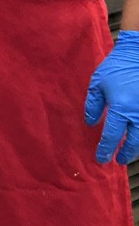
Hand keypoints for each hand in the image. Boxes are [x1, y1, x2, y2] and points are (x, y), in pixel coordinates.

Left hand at [84, 31, 138, 163]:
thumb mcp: (97, 83)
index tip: (102, 158)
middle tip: (120, 159)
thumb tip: (91, 124)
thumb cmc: (117, 66)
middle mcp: (138, 113)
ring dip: (138, 145)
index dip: (106, 149)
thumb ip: (93, 106)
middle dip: (126, 152)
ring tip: (130, 149)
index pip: (112, 136)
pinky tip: (138, 132)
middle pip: (134, 141)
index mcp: (121, 108)